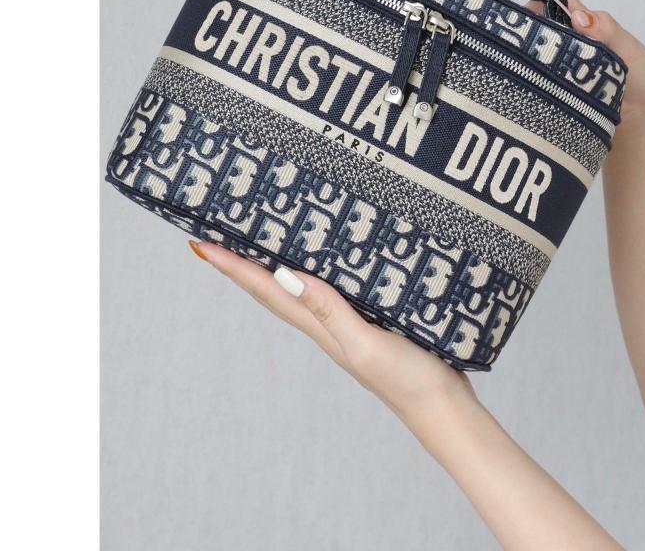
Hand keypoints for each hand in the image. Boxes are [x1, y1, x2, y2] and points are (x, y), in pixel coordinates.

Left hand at [189, 240, 475, 421]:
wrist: (443, 408)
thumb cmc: (407, 379)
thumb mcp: (365, 343)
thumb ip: (329, 311)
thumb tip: (285, 276)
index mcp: (320, 328)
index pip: (268, 290)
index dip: (235, 268)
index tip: (201, 245)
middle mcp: (325, 325)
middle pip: (273, 290)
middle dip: (243, 266)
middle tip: (216, 237)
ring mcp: (347, 325)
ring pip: (299, 290)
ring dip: (272, 268)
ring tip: (255, 244)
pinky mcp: (370, 321)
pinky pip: (330, 292)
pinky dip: (315, 274)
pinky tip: (323, 264)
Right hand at [518, 0, 644, 125]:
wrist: (639, 121)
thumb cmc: (636, 77)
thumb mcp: (628, 51)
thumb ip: (606, 33)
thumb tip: (579, 18)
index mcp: (570, 10)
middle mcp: (548, 28)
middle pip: (521, 6)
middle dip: (525, 20)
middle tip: (559, 51)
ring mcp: (540, 53)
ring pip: (516, 39)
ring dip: (529, 54)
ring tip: (566, 79)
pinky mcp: (534, 80)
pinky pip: (517, 67)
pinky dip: (522, 73)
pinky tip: (535, 87)